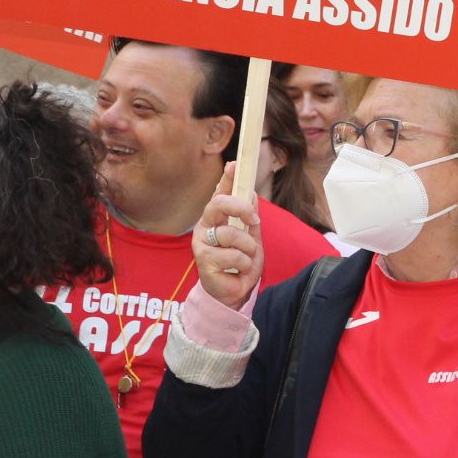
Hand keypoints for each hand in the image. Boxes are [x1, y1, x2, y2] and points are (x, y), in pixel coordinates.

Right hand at [192, 165, 263, 310]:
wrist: (234, 292)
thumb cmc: (241, 262)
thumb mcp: (251, 236)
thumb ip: (250, 216)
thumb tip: (251, 193)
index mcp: (216, 219)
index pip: (219, 194)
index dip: (226, 179)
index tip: (235, 165)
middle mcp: (205, 228)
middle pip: (218, 204)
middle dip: (241, 208)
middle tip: (254, 221)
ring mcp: (202, 244)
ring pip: (231, 233)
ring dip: (248, 248)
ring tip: (246, 259)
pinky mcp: (204, 261)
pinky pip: (234, 255)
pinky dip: (244, 263)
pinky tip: (238, 270)